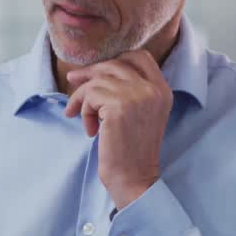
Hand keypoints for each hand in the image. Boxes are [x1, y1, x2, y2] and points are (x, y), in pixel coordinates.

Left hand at [64, 50, 172, 208]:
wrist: (134, 178)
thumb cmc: (130, 150)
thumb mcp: (138, 113)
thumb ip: (127, 90)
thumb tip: (88, 71)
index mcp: (162, 90)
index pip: (140, 57)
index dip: (115, 61)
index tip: (97, 74)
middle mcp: (153, 89)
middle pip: (115, 64)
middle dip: (90, 73)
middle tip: (73, 82)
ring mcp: (137, 95)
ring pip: (98, 79)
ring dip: (84, 98)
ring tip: (85, 118)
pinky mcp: (118, 106)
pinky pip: (89, 95)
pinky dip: (83, 111)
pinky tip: (91, 130)